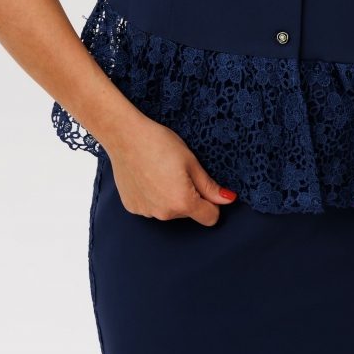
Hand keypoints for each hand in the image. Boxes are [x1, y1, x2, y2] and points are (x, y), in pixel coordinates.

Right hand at [103, 104, 236, 226]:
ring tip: (160, 172)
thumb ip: (209, 185)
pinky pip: (151, 207)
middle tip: (179, 171)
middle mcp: (164, 214)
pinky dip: (153, 196)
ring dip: (170, 197)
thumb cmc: (159, 143)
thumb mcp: (191, 161)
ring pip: (169, 211)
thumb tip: (228, 199)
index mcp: (182, 202)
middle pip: (188, 213)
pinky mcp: (132, 207)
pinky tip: (147, 177)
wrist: (125, 136)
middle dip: (189, 197)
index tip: (205, 187)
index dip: (213, 203)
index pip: (210, 217)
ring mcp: (146, 212)